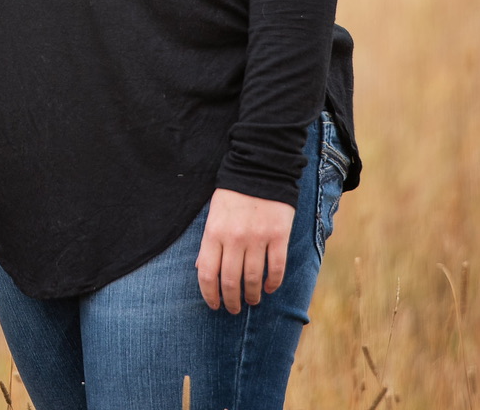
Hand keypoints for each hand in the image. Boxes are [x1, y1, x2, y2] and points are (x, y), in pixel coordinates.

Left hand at [197, 187, 296, 312]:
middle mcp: (234, 239)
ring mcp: (257, 238)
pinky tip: (271, 288)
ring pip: (254, 279)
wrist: (259, 170)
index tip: (214, 306)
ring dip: (253, 295)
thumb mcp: (213, 216)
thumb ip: (208, 243)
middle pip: (230, 281)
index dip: (209, 295)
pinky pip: (276, 268)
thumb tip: (201, 270)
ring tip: (253, 301)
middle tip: (234, 309)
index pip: (207, 274)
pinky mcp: (278, 236)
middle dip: (231, 301)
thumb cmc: (232, 195)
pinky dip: (274, 282)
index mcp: (213, 233)